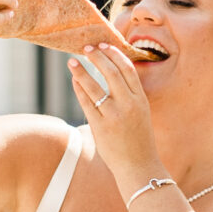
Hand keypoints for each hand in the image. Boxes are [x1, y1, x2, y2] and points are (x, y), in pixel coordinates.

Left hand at [66, 42, 158, 190]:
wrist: (138, 166)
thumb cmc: (138, 139)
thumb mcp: (141, 113)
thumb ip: (129, 95)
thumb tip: (111, 73)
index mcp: (141, 100)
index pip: (127, 69)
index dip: (114, 54)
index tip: (104, 45)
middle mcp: (129, 105)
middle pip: (111, 73)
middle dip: (97, 57)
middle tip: (86, 48)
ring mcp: (114, 116)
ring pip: (95, 87)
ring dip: (82, 71)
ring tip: (72, 61)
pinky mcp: (101, 127)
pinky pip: (87, 103)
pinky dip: (79, 89)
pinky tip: (74, 81)